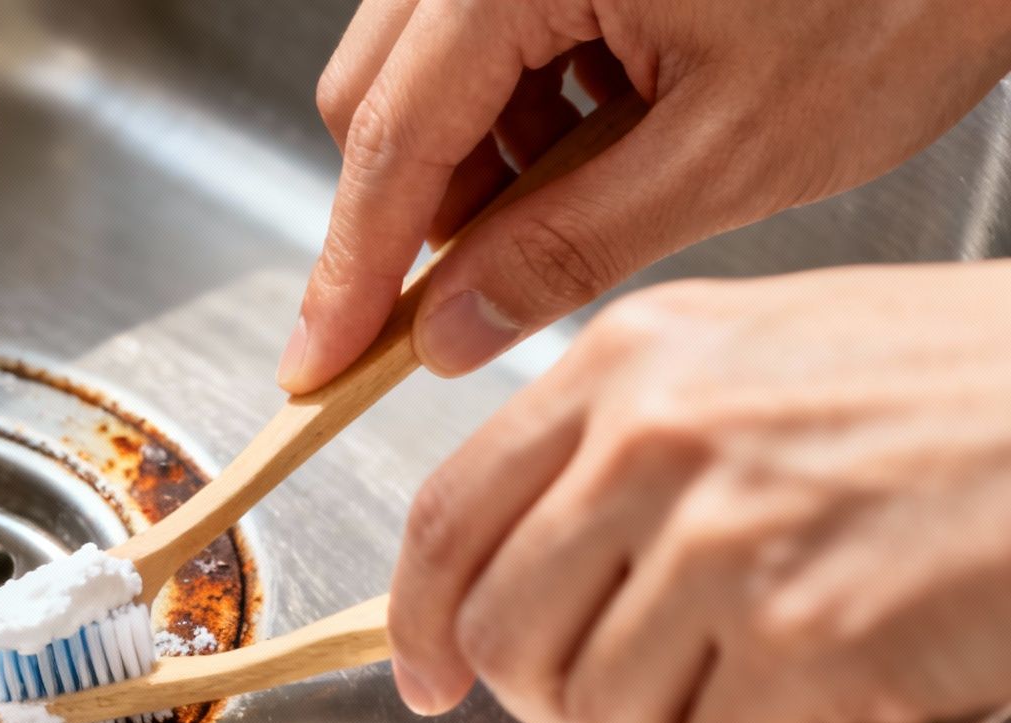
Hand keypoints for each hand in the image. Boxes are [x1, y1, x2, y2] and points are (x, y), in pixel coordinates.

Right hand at [280, 0, 1010, 388]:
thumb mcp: (731, 151)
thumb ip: (566, 248)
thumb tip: (452, 328)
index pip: (389, 139)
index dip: (349, 269)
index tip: (320, 361)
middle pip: (376, 92)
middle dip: (419, 209)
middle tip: (479, 294)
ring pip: (424, 65)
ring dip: (476, 156)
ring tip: (596, 186)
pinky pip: (482, 28)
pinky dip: (523, 101)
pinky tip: (611, 124)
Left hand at [387, 262, 1010, 722]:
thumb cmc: (956, 391)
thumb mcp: (752, 359)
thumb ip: (616, 444)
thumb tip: (507, 557)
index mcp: (624, 366)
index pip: (446, 517)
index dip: (420, 618)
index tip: (429, 673)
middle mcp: (652, 445)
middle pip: (506, 636)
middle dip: (556, 689)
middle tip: (643, 679)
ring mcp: (722, 540)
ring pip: (602, 709)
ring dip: (682, 711)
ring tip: (781, 644)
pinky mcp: (802, 637)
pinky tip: (849, 671)